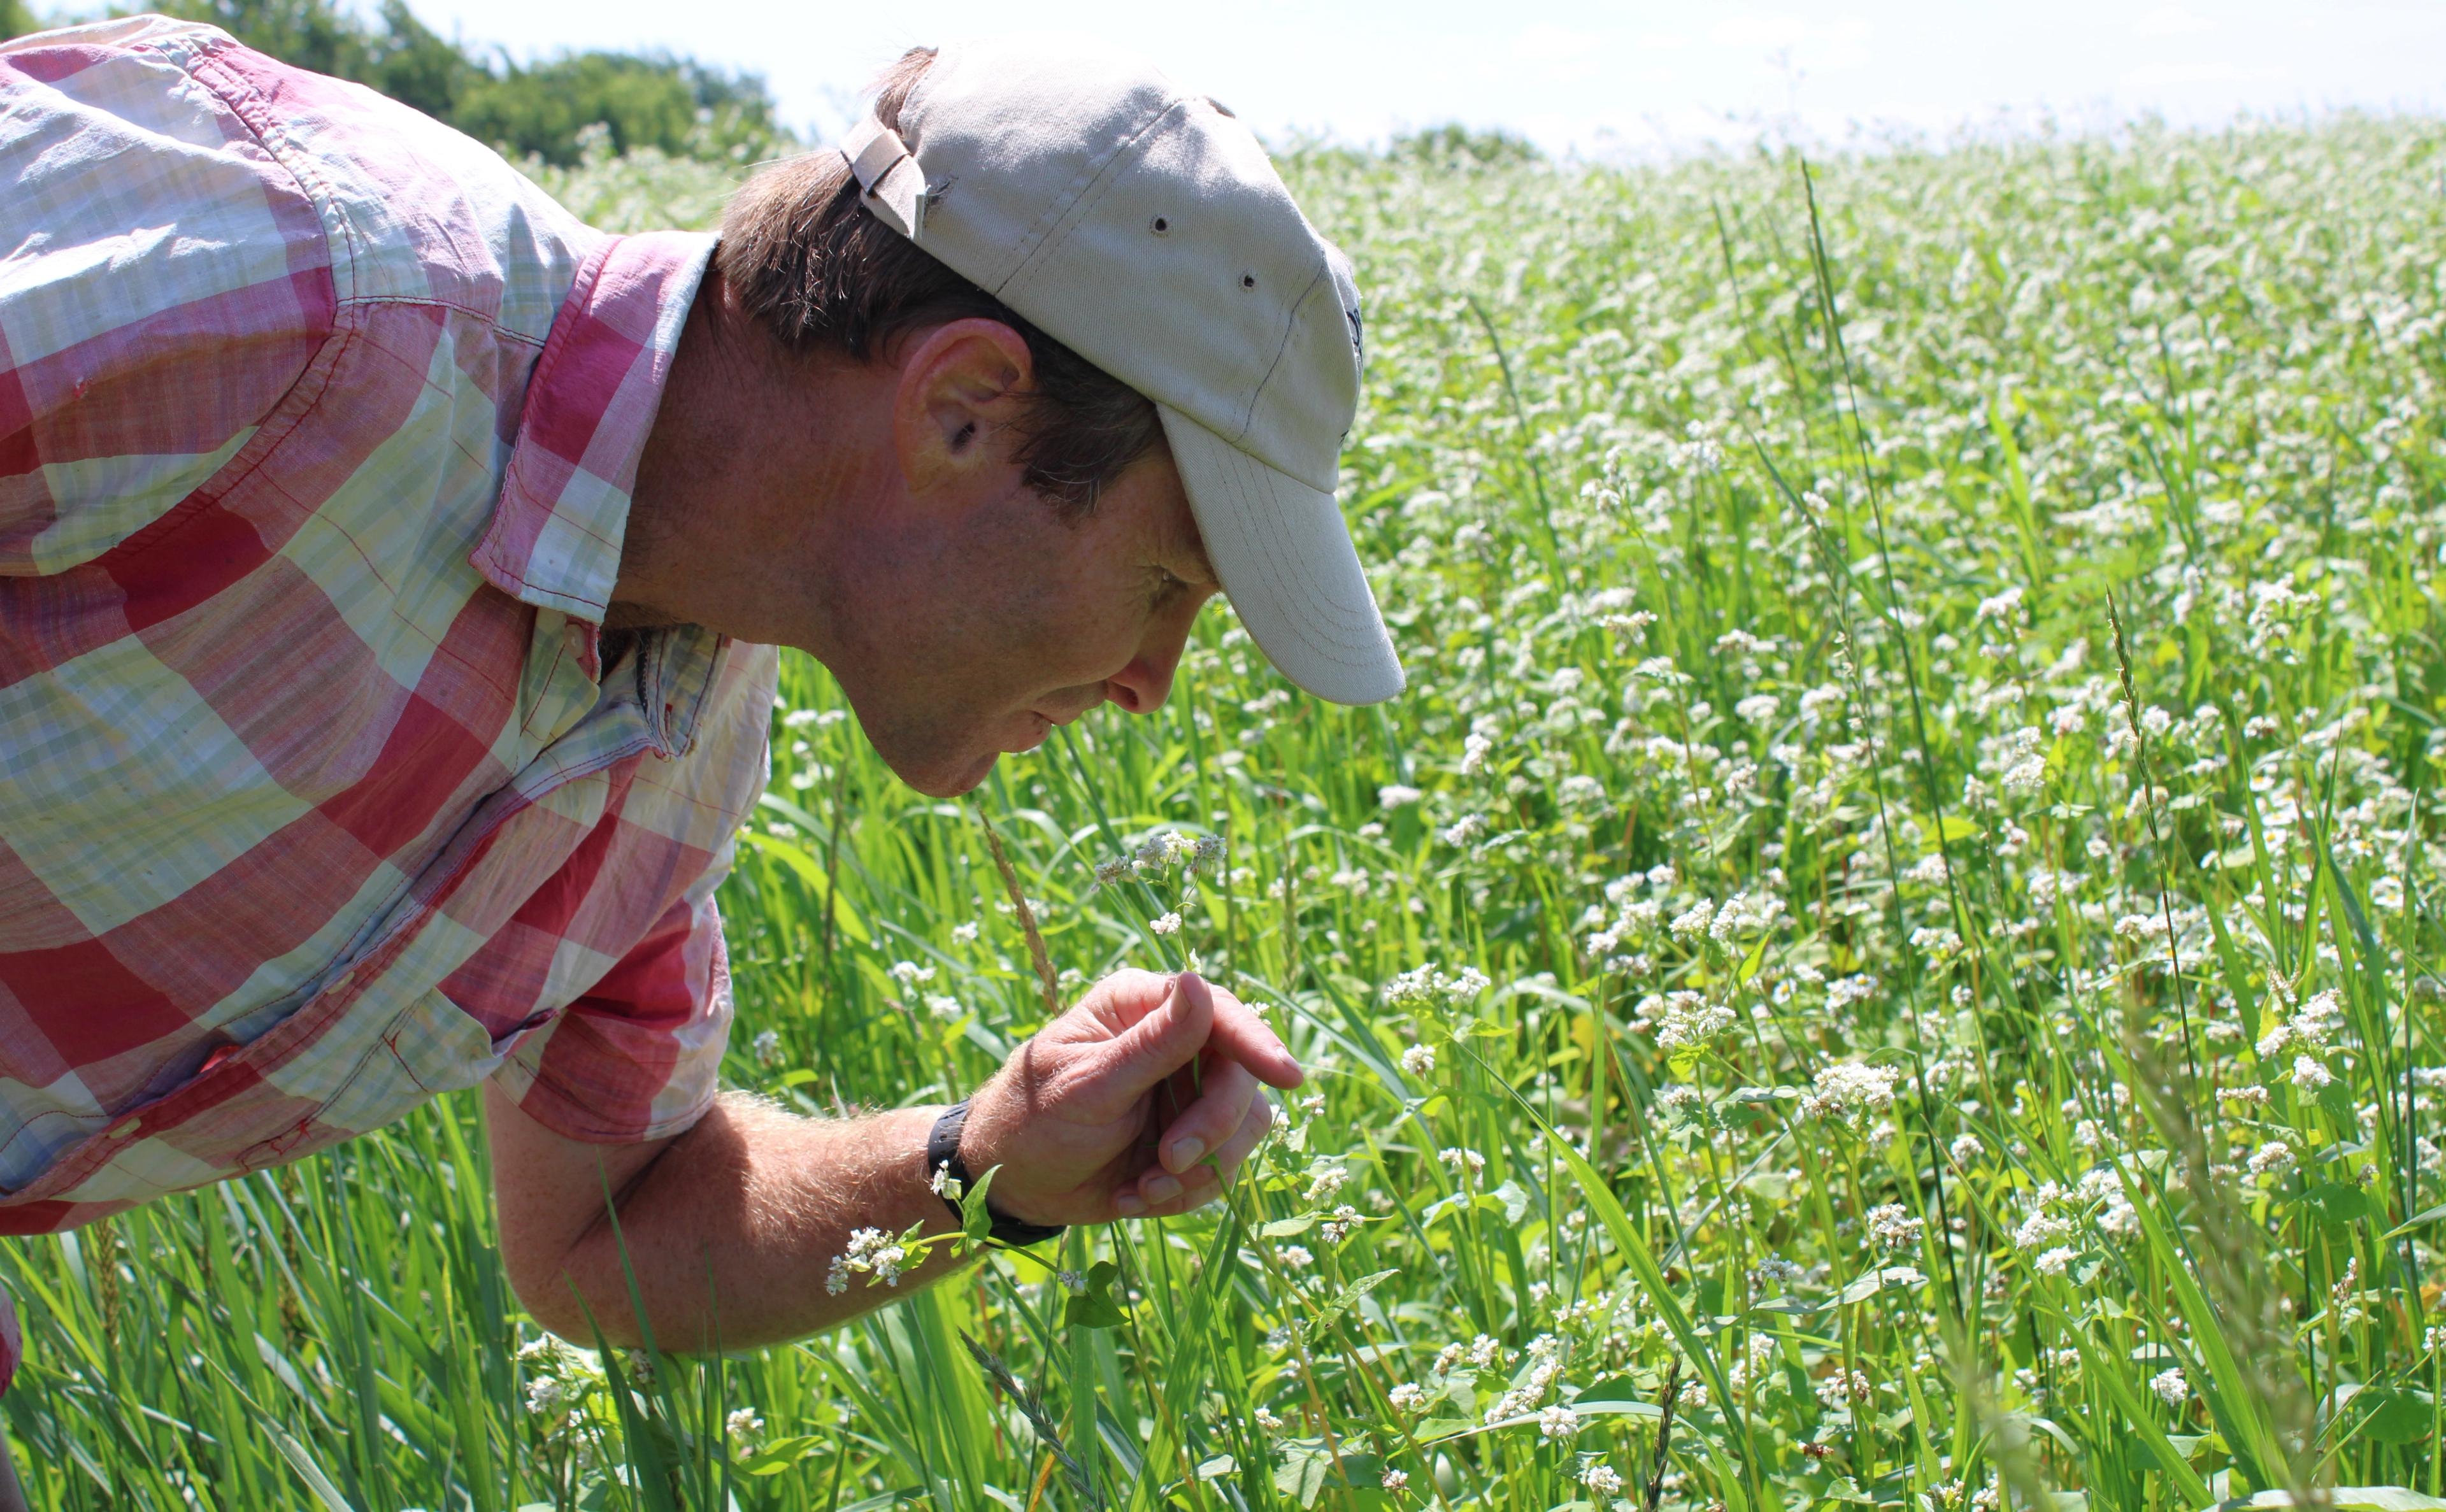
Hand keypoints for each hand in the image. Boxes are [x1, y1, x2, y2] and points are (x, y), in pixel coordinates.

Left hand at [956, 970, 1302, 1225]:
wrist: (1012, 1187)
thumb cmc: (1032, 1122)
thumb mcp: (1088, 1086)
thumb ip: (1151, 1044)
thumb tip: (1201, 985)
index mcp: (1141, 1005)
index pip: (1219, 1012)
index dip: (1256, 1043)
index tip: (1287, 1078)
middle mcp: (1173, 1041)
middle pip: (1239, 1077)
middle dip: (1211, 1128)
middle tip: (1168, 1161)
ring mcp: (1186, 1092)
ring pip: (1244, 1124)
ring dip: (1199, 1170)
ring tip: (1142, 1190)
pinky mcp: (1192, 1139)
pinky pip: (1224, 1166)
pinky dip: (1185, 1193)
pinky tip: (1135, 1197)